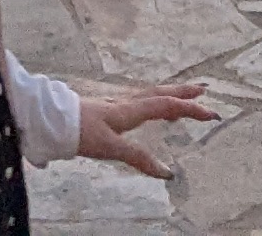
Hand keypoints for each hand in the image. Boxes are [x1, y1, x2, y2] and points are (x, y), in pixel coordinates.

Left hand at [73, 84, 215, 174]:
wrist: (50, 119)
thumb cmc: (79, 131)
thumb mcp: (111, 147)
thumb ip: (138, 158)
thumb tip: (166, 172)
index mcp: (129, 110)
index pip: (166, 106)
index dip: (189, 109)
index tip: (211, 111)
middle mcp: (125, 102)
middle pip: (159, 93)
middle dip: (183, 92)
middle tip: (203, 89)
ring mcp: (115, 103)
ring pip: (148, 94)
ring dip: (168, 93)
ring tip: (183, 94)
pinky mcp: (106, 107)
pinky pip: (137, 99)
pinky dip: (152, 99)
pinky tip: (148, 105)